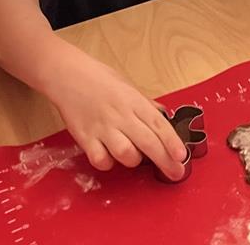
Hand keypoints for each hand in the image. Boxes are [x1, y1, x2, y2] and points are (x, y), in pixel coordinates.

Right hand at [46, 53, 187, 180]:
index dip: (172, 142)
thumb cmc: (99, 79)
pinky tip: (110, 157)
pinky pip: (100, 159)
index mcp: (134, 101)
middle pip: (148, 142)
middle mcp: (120, 115)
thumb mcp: (128, 86)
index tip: (182, 156)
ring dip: (134, 160)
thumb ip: (145, 104)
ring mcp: (102, 127)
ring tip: (135, 157)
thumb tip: (163, 116)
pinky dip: (107, 163)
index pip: (159, 124)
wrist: (67, 75)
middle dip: (165, 160)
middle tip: (176, 173)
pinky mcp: (84, 137)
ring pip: (125, 153)